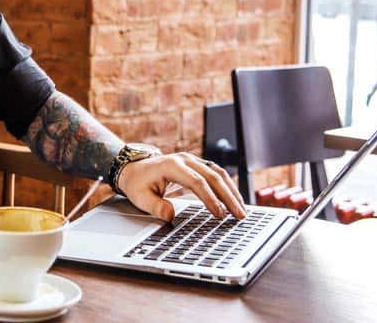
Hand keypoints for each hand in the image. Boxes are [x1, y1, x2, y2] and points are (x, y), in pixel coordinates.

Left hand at [117, 152, 246, 221]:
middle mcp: (185, 160)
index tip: (219, 214)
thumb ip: (155, 206)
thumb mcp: (140, 198)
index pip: (197, 182)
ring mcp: (193, 161)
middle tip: (239, 215)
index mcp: (172, 166)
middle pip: (213, 176)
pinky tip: (235, 200)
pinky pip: (216, 174)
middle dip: (228, 197)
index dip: (210, 198)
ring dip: (232, 191)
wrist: (134, 169)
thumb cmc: (138, 184)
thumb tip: (170, 215)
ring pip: (218, 173)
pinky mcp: (197, 165)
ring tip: (242, 210)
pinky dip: (227, 187)